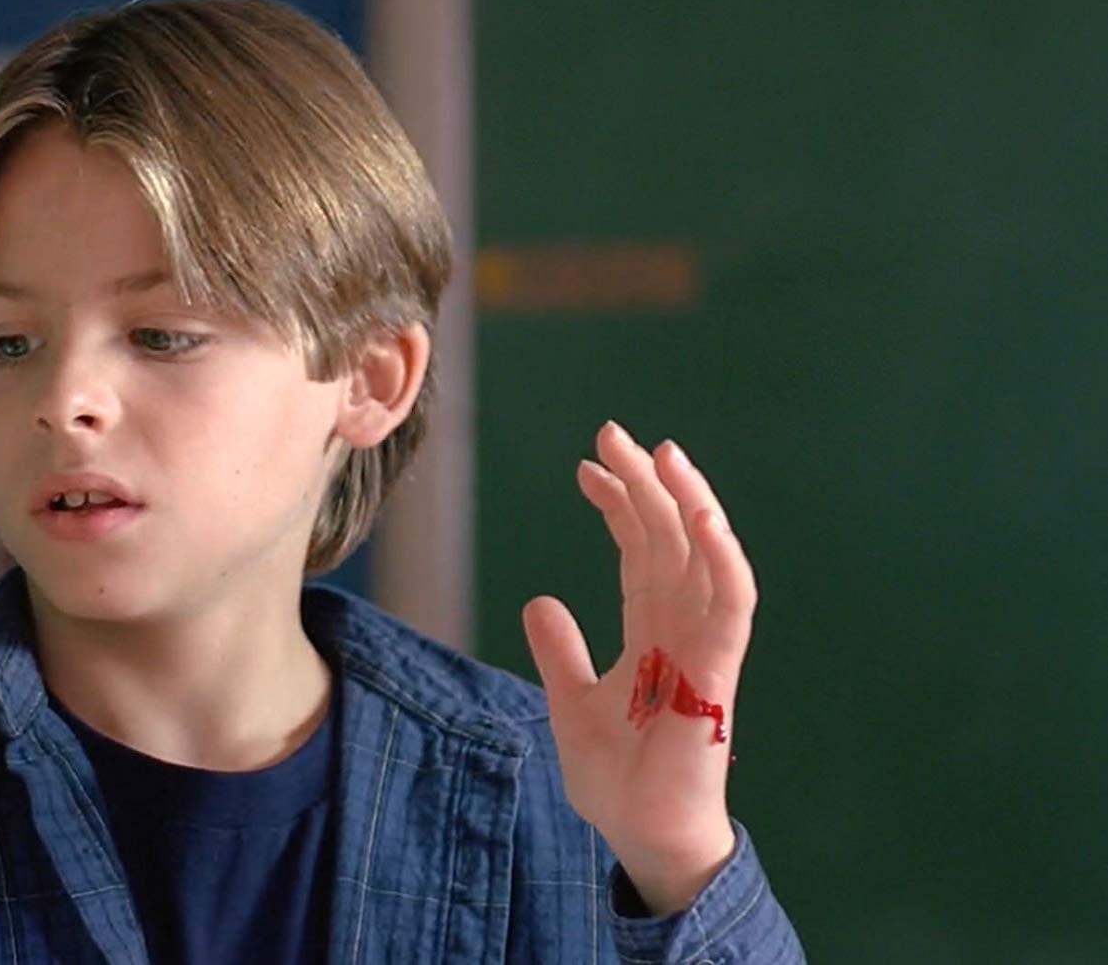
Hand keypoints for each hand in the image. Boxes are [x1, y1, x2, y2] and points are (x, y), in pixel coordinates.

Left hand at [521, 421, 756, 914]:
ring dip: (687, 501)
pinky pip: (729, 601)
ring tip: (662, 454)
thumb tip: (538, 599)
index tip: (585, 468)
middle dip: (642, 484)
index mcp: (650, 631)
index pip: (639, 551)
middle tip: (610, 434)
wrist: (642, 835)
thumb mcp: (570, 701)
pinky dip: (721, 555)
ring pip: (704, 555)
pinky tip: (701, 514)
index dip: (618, 506)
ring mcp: (703, 645)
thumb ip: (560, 651)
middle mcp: (681, 628)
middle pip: (666, 539)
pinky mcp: (717, 670)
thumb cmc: (618, 779)